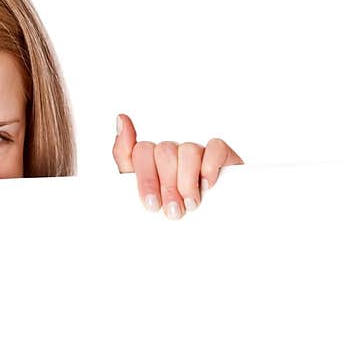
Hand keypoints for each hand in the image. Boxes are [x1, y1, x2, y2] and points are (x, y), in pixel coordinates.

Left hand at [112, 114, 242, 219]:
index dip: (146, 179)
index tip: (152, 204)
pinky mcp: (221, 154)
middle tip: (173, 211)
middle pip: (164, 152)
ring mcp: (197, 151)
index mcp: (151, 159)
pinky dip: (210, 167)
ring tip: (191, 204)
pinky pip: (215, 147)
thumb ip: (125, 157)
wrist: (212, 225)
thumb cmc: (171, 207)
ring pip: (188, 150)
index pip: (141, 151)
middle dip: (167, 186)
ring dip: (188, 181)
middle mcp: (173, 151)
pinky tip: (207, 185)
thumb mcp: (140, 190)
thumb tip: (121, 119)